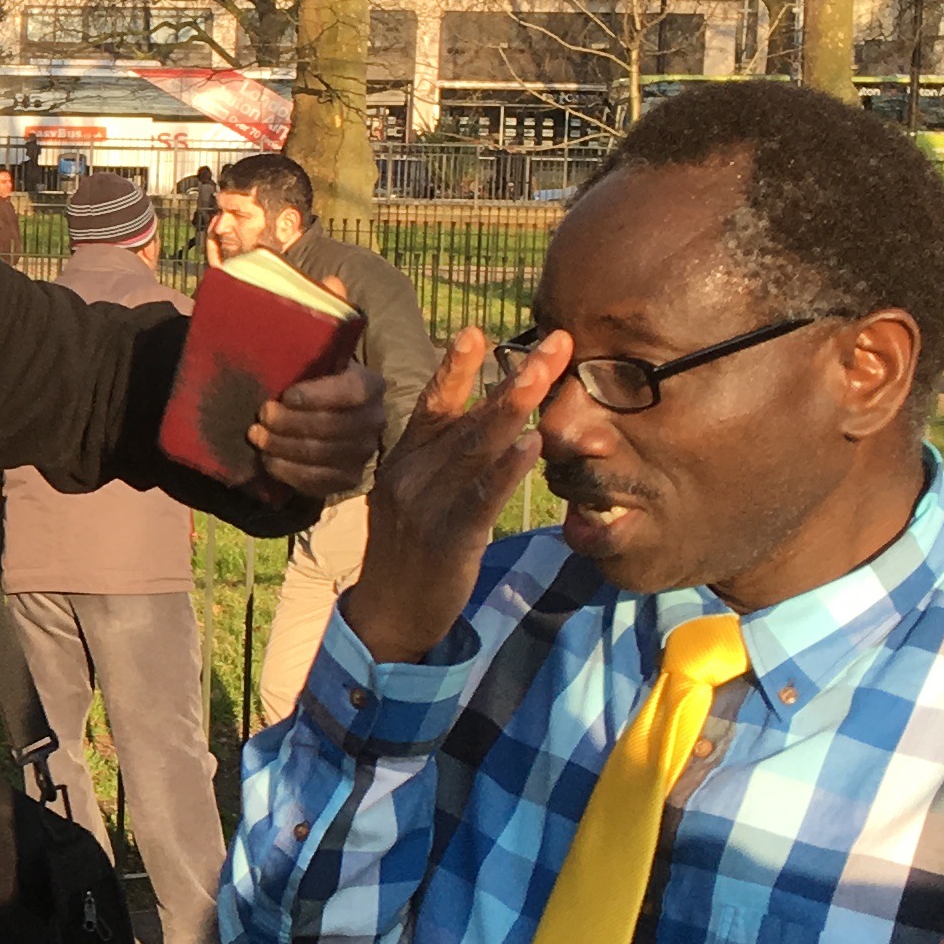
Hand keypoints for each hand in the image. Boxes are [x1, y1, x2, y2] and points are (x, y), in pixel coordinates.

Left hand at [252, 360, 385, 504]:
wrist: (332, 409)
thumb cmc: (317, 378)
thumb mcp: (317, 357)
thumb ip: (308, 350)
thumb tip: (296, 339)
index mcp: (371, 384)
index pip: (351, 392)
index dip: (316, 396)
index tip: (285, 396)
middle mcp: (375, 421)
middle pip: (331, 427)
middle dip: (289, 423)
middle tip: (261, 416)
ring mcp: (364, 453)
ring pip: (322, 456)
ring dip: (282, 447)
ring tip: (257, 436)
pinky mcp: (349, 479)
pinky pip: (318, 482)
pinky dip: (288, 472)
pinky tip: (268, 460)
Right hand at [341, 323, 572, 665]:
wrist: (388, 613)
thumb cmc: (408, 551)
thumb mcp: (412, 495)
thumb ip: (441, 458)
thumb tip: (486, 422)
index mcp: (403, 459)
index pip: (431, 403)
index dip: (454, 367)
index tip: (478, 330)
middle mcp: (411, 473)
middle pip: (467, 416)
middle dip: (513, 377)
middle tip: (555, 344)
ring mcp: (425, 504)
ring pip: (476, 449)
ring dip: (513, 408)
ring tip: (545, 376)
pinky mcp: (447, 538)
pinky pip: (481, 497)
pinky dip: (507, 469)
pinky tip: (532, 446)